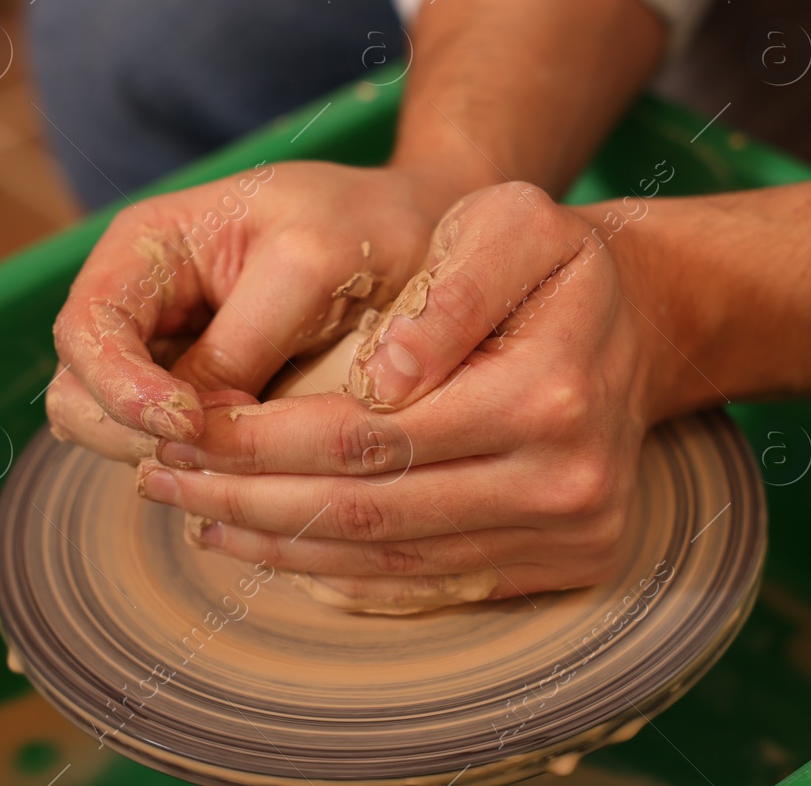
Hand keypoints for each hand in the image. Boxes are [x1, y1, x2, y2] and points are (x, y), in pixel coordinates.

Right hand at [45, 161, 462, 463]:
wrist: (417, 237)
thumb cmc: (367, 225)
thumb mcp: (311, 263)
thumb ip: (242, 341)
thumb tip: (193, 428)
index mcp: (147, 248)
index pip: (86, 330)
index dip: (119, 385)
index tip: (185, 421)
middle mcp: (141, 308)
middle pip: (82, 394)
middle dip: (133, 433)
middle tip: (216, 456)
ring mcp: (168, 360)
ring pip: (120, 435)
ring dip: (170, 459)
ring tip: (246, 463)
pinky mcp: (205, 403)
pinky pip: (178, 451)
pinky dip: (204, 468)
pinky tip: (261, 472)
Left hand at [132, 182, 666, 609]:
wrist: (644, 324)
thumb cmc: (557, 265)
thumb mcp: (515, 223)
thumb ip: (454, 287)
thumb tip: (388, 377)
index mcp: (548, 393)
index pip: (370, 436)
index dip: (263, 439)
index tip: (185, 427)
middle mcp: (566, 482)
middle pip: (372, 510)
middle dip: (251, 498)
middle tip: (165, 478)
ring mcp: (572, 535)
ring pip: (394, 561)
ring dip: (283, 543)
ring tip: (200, 512)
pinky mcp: (569, 567)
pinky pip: (433, 586)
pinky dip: (343, 572)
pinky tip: (278, 545)